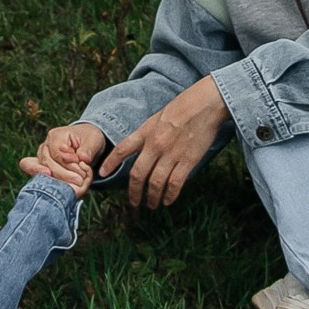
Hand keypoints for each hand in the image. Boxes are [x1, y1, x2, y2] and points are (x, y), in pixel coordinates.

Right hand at [20, 120, 109, 193]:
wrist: (86, 141)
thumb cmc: (88, 139)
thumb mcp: (93, 141)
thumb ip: (87, 150)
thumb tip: (83, 158)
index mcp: (56, 136)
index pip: (57, 154)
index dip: (69, 163)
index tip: (83, 166)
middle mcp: (45, 146)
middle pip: (48, 163)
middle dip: (65, 174)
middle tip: (81, 179)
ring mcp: (42, 156)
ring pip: (44, 171)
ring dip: (60, 179)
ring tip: (77, 181)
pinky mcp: (43, 166)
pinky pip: (38, 173)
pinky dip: (48, 180)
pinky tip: (57, 185)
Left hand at [101, 76, 228, 213]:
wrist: (206, 104)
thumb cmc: (184, 106)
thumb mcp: (158, 117)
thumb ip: (148, 133)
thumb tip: (141, 149)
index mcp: (146, 131)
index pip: (122, 149)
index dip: (110, 162)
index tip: (102, 173)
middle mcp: (155, 144)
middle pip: (138, 174)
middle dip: (134, 193)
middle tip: (134, 203)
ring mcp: (171, 154)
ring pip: (156, 183)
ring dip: (152, 198)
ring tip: (152, 205)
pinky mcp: (187, 161)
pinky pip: (175, 183)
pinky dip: (170, 195)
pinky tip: (168, 200)